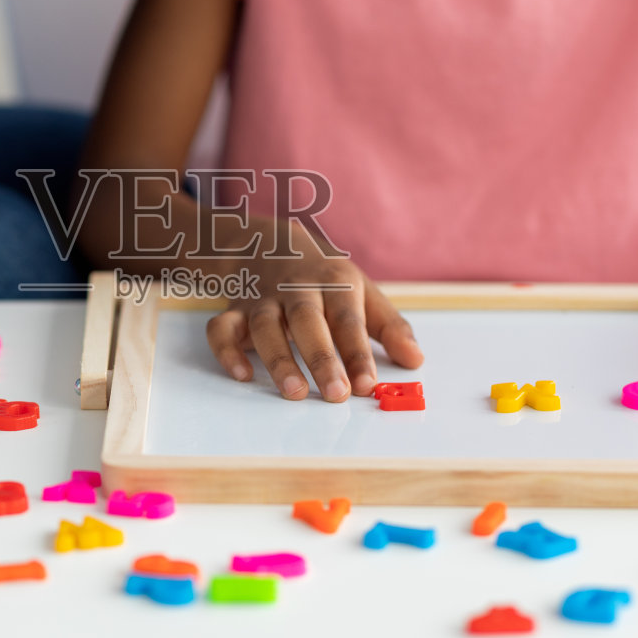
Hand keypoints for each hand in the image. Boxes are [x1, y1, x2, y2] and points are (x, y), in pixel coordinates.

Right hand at [205, 227, 422, 400]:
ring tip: (294, 393)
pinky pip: (222, 328)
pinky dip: (226, 351)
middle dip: (321, 358)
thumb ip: (390, 327)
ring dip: (277, 359)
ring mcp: (263, 299)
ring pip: (265, 325)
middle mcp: (297, 289)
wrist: (271, 243)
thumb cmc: (326, 279)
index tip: (368, 385)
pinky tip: (241, 374)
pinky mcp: (235, 310)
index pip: (348, 320)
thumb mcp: (364, 292)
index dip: (358, 354)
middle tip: (336, 394)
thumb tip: (415, 360)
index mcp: (334, 283)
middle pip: (307, 321)